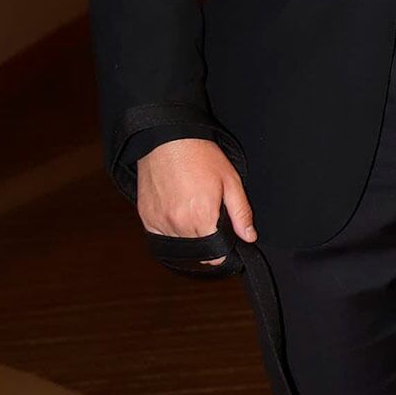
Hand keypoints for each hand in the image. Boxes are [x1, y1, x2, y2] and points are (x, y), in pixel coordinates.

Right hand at [136, 137, 255, 243]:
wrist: (167, 139)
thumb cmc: (199, 155)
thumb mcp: (230, 181)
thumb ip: (241, 213)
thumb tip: (248, 237)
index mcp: (202, 217)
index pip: (216, 256)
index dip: (224, 249)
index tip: (224, 236)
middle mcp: (179, 224)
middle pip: (198, 251)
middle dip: (207, 239)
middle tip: (209, 214)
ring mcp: (160, 221)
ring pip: (179, 245)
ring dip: (188, 235)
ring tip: (191, 208)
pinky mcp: (147, 217)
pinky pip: (160, 236)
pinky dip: (170, 230)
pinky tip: (176, 211)